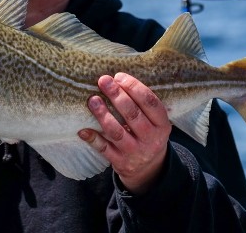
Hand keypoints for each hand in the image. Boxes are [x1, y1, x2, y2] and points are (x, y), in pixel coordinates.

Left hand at [78, 72, 171, 194]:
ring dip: (103, 115)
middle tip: (103, 81)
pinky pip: (105, 149)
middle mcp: (151, 139)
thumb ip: (142, 104)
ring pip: (117, 131)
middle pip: (132, 114)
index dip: (134, 87)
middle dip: (117, 95)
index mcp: (162, 125)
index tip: (119, 76)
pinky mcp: (121, 162)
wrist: (149, 169)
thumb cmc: (147, 134)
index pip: (150, 103)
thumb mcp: (155, 122)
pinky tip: (83, 129)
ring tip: (92, 100)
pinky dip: (93, 139)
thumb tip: (117, 79)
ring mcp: (135, 152)